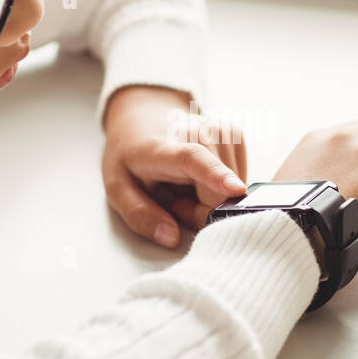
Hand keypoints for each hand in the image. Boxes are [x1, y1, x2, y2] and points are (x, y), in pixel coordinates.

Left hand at [101, 85, 248, 247]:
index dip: (215, 175)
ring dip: (211, 199)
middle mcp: (197, 132)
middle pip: (218, 191)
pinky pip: (239, 180)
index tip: (235, 190)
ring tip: (185, 187)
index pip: (192, 158)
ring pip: (232, 189)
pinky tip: (201, 178)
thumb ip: (140, 215)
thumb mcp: (118, 189)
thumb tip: (171, 239)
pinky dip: (222, 187)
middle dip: (201, 210)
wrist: (143, 119)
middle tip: (175, 201)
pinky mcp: (235, 136)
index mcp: (161, 148)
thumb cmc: (131, 156)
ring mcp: (219, 132)